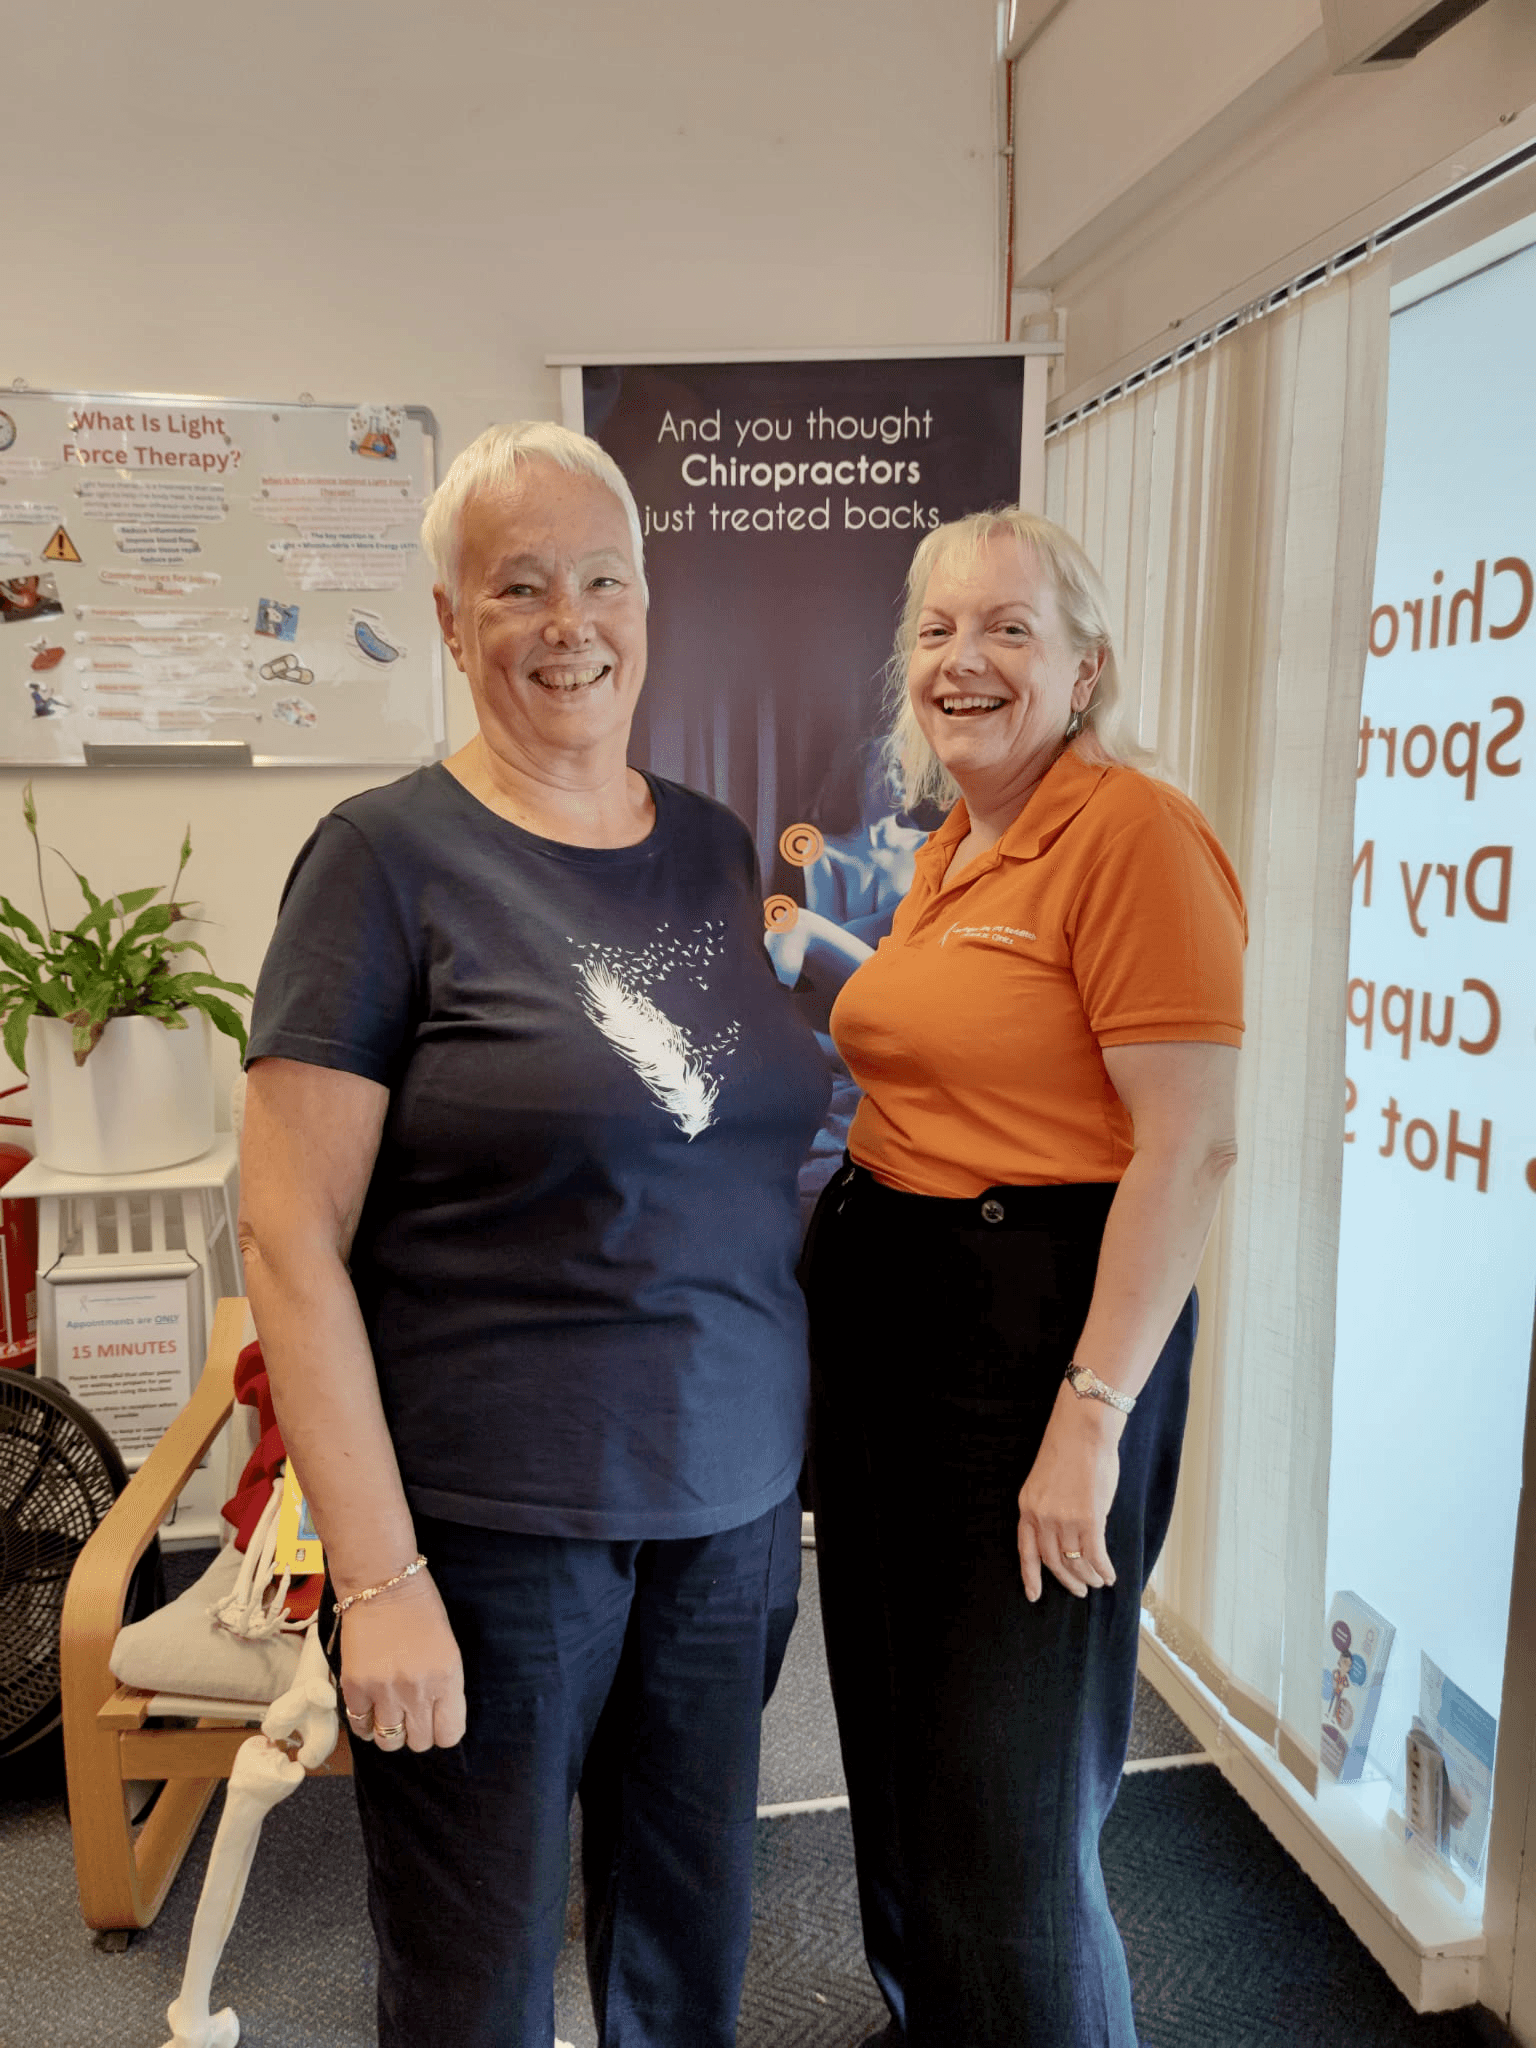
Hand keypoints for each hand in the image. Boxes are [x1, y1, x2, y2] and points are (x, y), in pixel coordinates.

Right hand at [339, 1571, 465, 1752]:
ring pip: (389, 1741)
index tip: (437, 1720)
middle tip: (412, 1713)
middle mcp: (417, 1690)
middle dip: (417, 1732)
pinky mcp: (354, 1688)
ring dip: (390, 1731)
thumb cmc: (421, 1610)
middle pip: (420, 1742)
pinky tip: (370, 1708)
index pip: (450, 1734)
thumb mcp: (449, 1649)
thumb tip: (438, 1719)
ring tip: (389, 1714)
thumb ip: (446, 1687)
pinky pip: (359, 1726)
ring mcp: (384, 1691)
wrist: (382, 1584)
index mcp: (447, 1678)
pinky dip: (365, 1723)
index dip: (443, 1730)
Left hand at [1016, 1385, 1124, 1601]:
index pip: (1026, 1551)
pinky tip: (1110, 1575)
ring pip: (1076, 1562)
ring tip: (1098, 1582)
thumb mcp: (1044, 1482)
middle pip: (1053, 1561)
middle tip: (1080, 1589)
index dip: (1030, 1576)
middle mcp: (1042, 1517)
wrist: (1083, 1430)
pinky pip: (1096, 1556)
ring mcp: (1065, 1520)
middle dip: (1068, 1580)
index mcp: (1027, 1507)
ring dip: (1088, 1576)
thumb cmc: (1068, 1450)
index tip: (1034, 1595)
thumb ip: (1048, 1509)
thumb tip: (1064, 1536)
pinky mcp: (1089, 1519)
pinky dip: (1104, 1569)